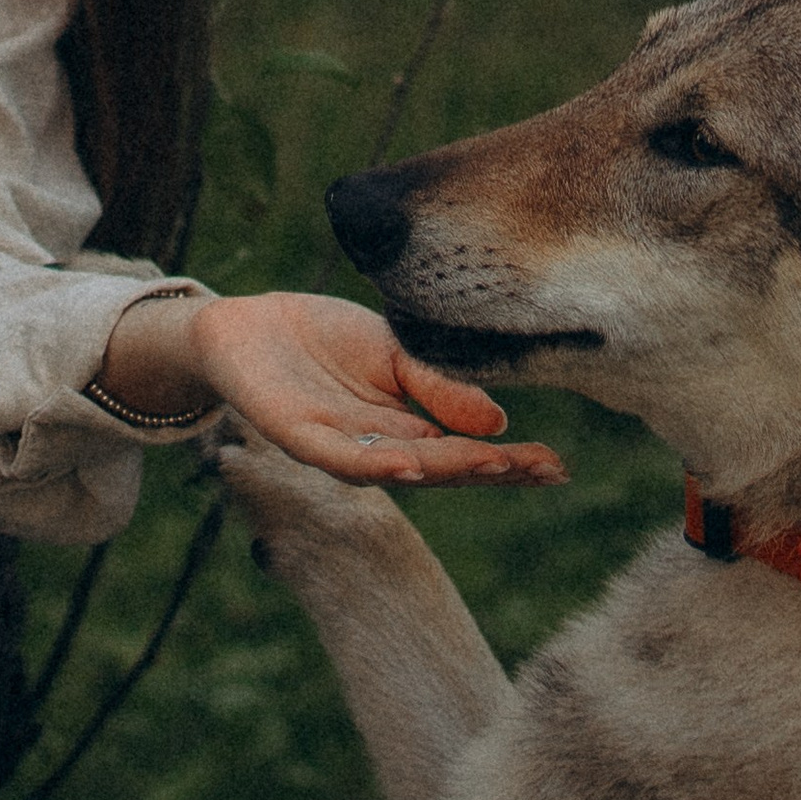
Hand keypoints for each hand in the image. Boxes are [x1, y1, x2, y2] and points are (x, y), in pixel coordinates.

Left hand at [99, 288, 566, 487]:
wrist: (244, 327)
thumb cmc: (321, 341)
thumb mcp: (393, 351)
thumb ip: (438, 384)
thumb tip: (497, 421)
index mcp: (406, 429)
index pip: (466, 452)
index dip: (510, 462)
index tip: (556, 465)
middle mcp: (378, 449)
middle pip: (444, 469)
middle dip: (494, 471)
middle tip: (543, 472)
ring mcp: (340, 448)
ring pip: (402, 467)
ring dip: (447, 471)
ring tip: (496, 468)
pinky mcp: (300, 438)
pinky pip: (343, 456)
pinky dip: (379, 461)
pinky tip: (412, 462)